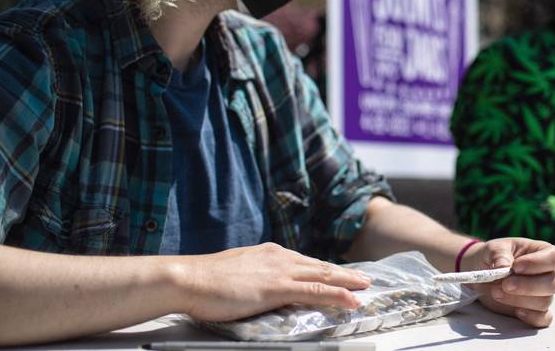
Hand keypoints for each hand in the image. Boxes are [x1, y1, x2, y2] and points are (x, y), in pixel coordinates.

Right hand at [173, 242, 370, 321]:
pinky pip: (316, 291)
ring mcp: (280, 272)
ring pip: (323, 276)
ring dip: (347, 282)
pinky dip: (337, 295)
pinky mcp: (278, 288)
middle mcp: (279, 257)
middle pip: (319, 266)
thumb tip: (259, 288)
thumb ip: (253, 278)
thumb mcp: (235, 274)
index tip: (339, 273)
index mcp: (268, 253)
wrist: (189, 279)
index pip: (304, 262)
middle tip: (363, 278)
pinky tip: (351, 299)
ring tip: (365, 287)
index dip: (324, 269)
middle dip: (343, 273)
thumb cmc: (204, 281)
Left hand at [460, 238, 554, 327]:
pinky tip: (516, 311)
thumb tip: (504, 266)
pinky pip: (543, 319)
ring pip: (544, 302)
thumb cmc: (494, 256)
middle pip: (552, 284)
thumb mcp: (493, 248)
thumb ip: (499, 254)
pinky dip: (531, 317)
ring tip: (496, 292)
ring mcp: (543, 294)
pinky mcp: (535, 311)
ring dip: (520, 300)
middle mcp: (548, 273)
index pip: (553, 258)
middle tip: (505, 284)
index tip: (515, 267)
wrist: (483, 274)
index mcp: (543, 252)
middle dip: (527, 286)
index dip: (537, 263)